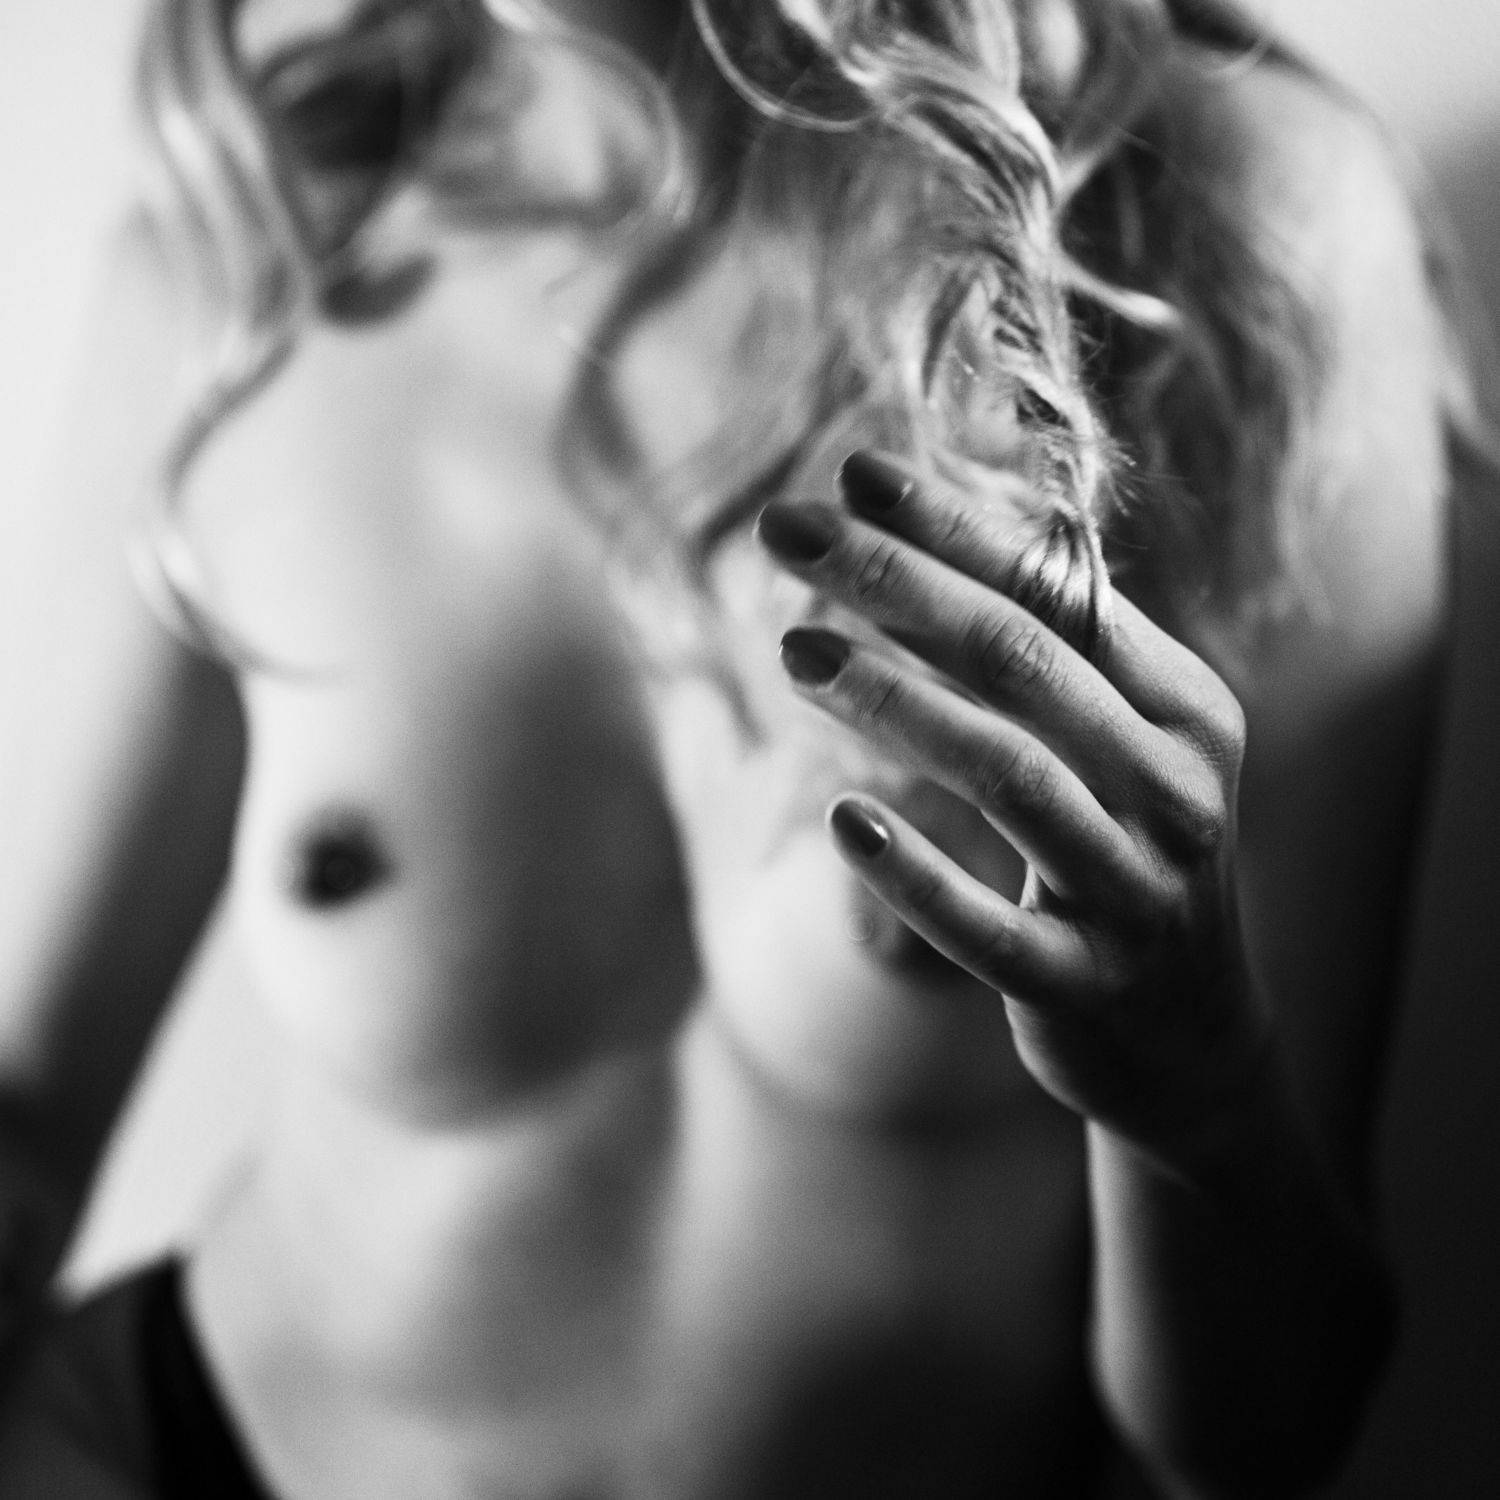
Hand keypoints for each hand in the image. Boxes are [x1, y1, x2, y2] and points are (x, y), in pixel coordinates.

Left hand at [755, 452, 1269, 1157]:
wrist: (1191, 1034)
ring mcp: (1135, 891)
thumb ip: (1050, 653)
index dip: (954, 527)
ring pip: (1007, 775)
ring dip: (892, 703)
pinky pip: (985, 928)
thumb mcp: (1118, 745)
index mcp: (1183, 707)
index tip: (854, 476)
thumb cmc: (1127, 853)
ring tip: (793, 652)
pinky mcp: (1082, 984)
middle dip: (895, 582)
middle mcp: (1175, 787)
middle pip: (1022, 660)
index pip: (1060, 591)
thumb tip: (927, 537)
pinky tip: (839, 820)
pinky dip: (913, 872)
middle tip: (785, 531)